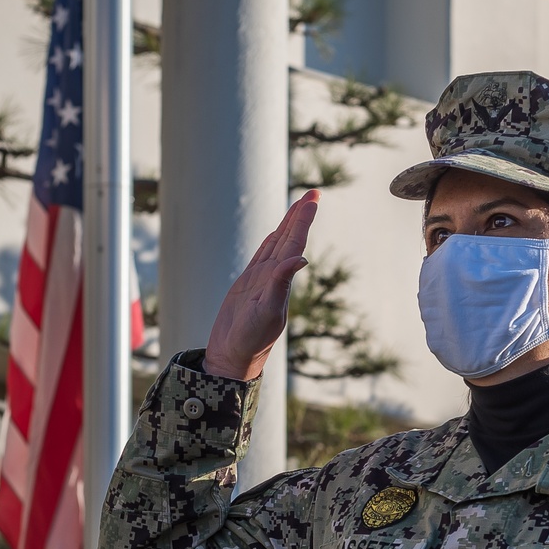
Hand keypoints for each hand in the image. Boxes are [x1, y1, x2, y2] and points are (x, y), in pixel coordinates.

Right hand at [203, 190, 318, 380]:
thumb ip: (280, 284)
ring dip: (288, 224)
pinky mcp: (248, 285)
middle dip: (301, 215)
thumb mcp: (267, 311)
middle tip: (314, 192)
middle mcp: (274, 277)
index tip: (314, 198)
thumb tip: (299, 259)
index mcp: (281, 280)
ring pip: (277, 244)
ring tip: (299, 205)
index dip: (303, 220)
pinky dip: (270, 242)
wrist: (233, 356)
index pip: (295, 243)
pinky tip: (277, 233)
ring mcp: (261, 280)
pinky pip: (262, 256)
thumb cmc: (251, 340)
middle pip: (289, 238)